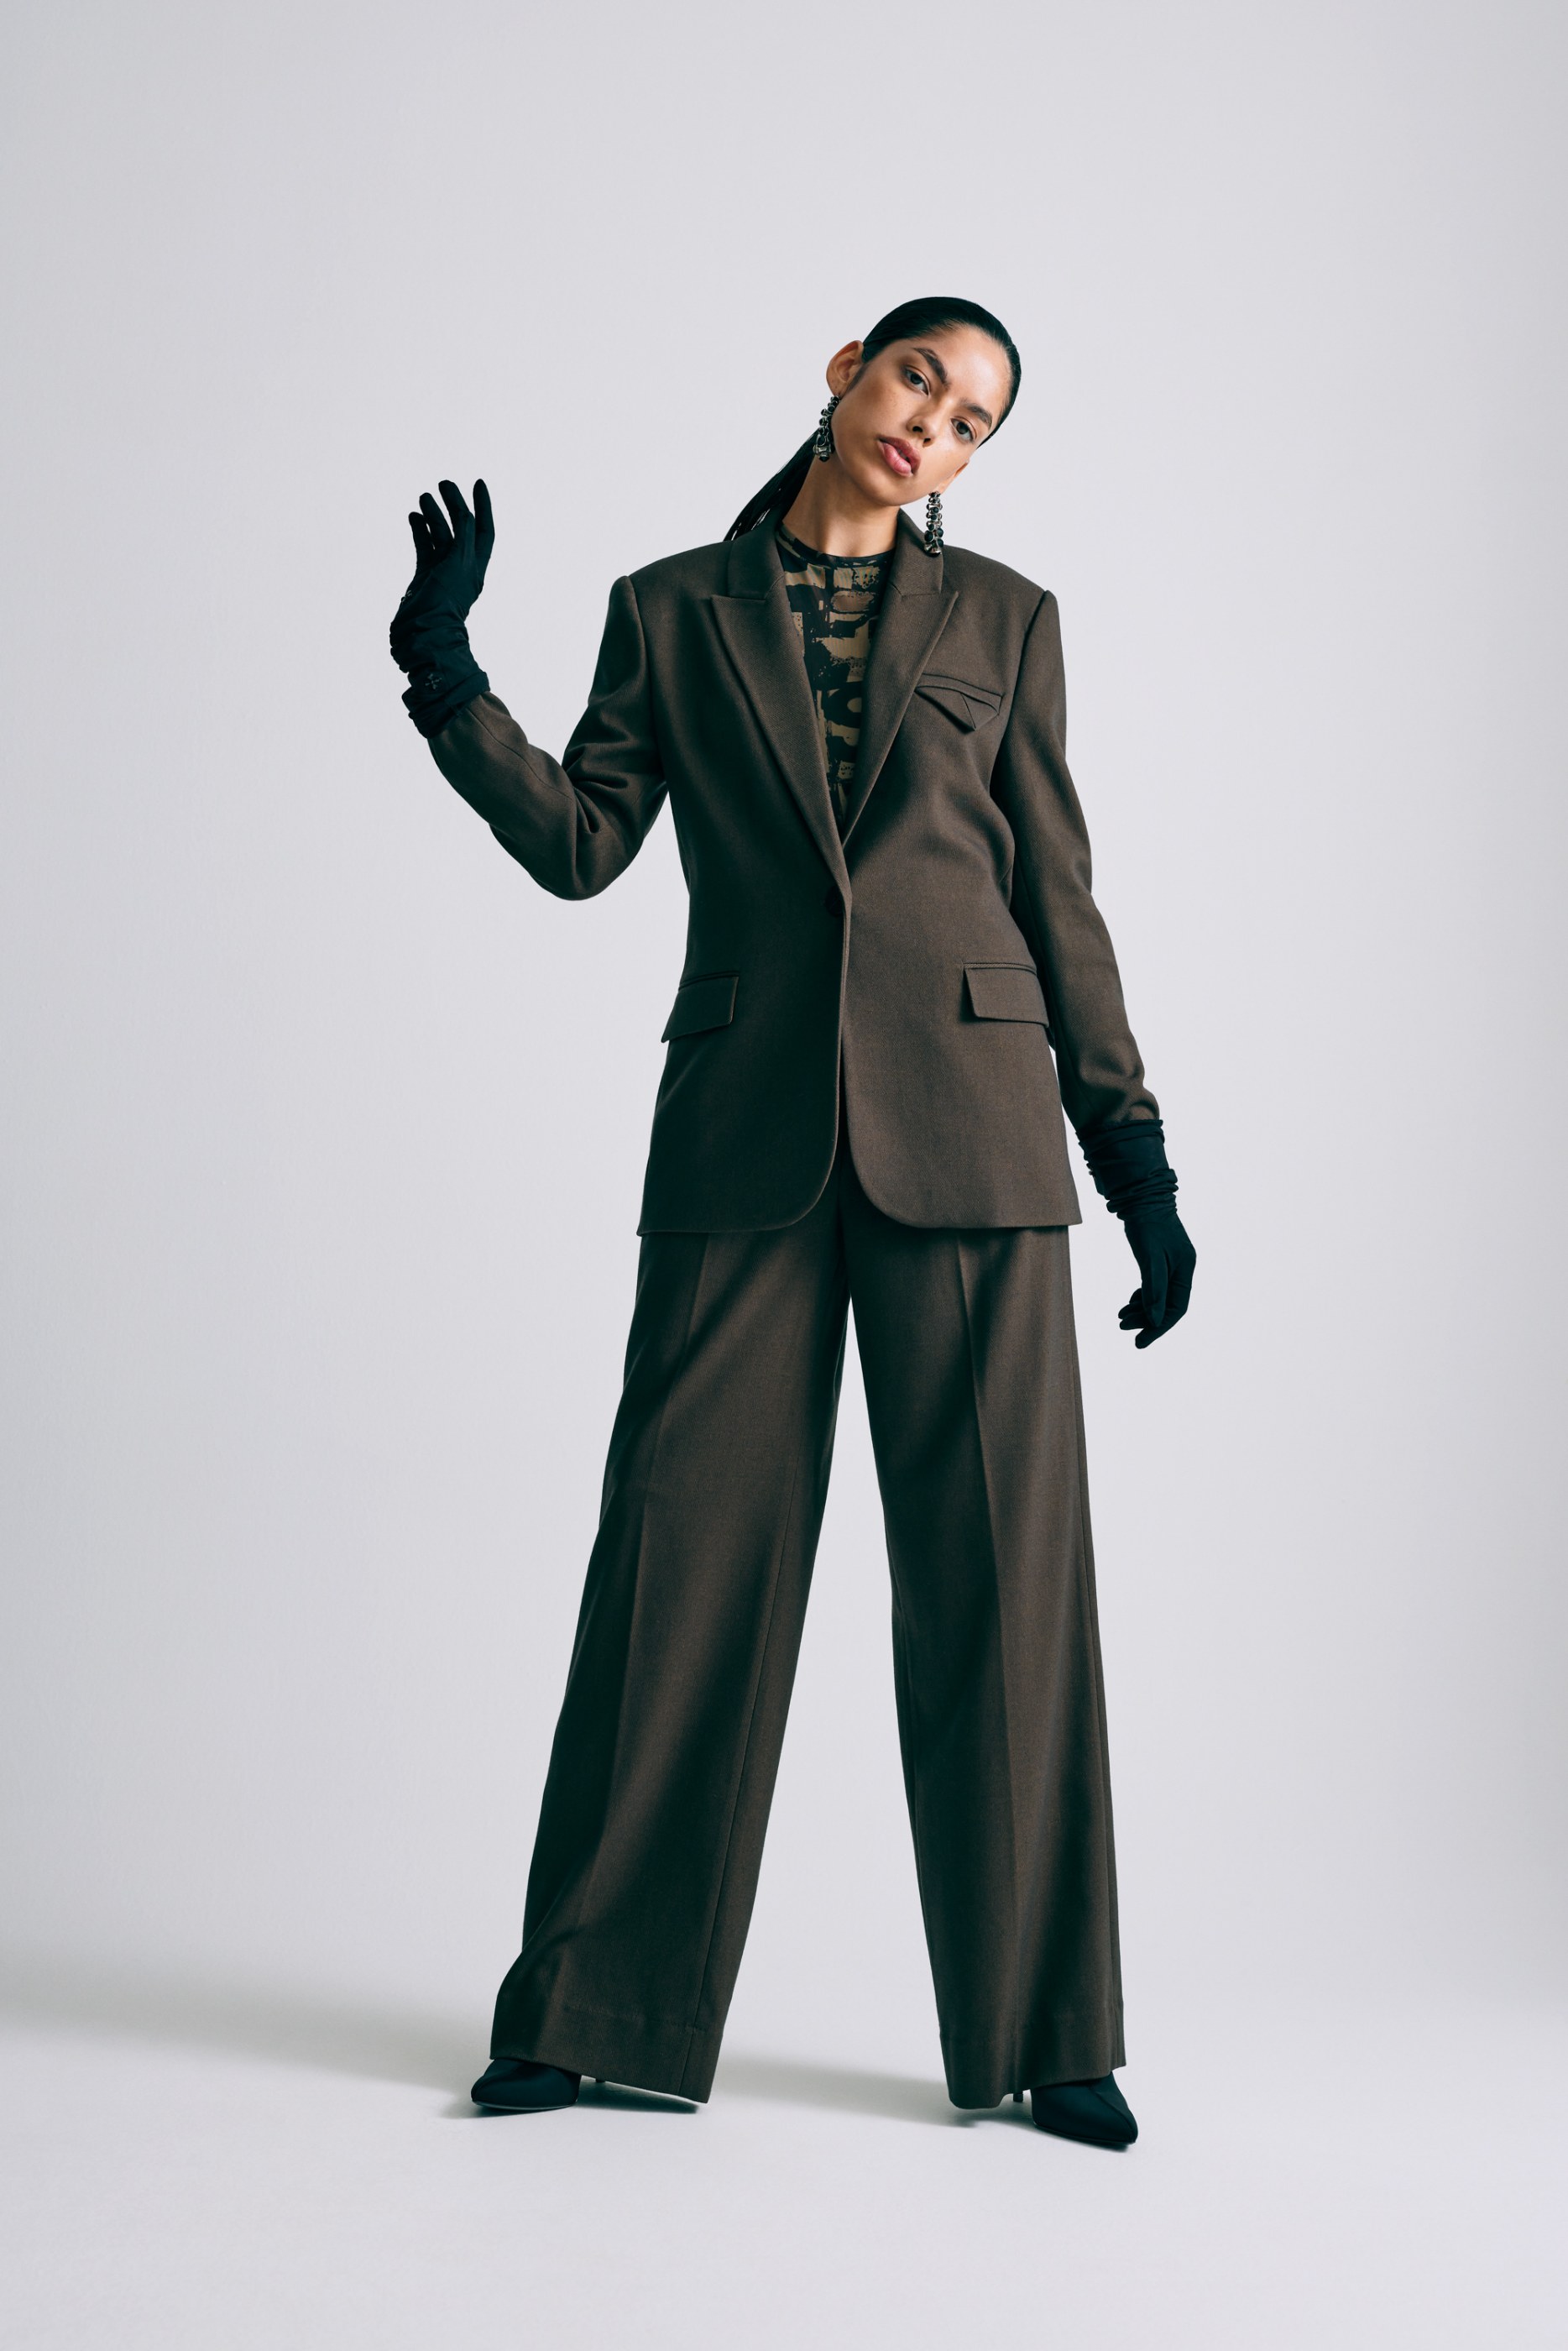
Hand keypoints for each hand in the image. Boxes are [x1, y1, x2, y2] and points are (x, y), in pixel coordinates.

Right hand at [391, 478, 493, 664]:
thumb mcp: (460, 565)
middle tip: (444, 484)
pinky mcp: (424, 576)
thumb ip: (465, 537)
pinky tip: (414, 516)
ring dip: (433, 515)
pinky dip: (420, 531)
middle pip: (461, 528)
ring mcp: (441, 571)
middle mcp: (461, 567)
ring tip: (424, 497)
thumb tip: (465, 512)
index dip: (483, 506)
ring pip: (440, 536)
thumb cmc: (445, 602)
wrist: (423, 633)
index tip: (478, 483)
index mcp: (476, 565)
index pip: (484, 529)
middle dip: (454, 504)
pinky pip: (424, 547)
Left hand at [1117, 1207, 1195, 1348]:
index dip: (1159, 1327)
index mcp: (1185, 1269)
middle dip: (1146, 1320)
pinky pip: (1153, 1287)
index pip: (1176, 1308)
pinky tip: (1128, 1304)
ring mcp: (1171, 1264)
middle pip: (1167, 1305)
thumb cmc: (1147, 1225)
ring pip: (1158, 1297)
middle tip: (1123, 1328)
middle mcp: (1181, 1269)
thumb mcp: (1149, 1259)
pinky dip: (1141, 1297)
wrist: (1142, 1197)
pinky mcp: (1160, 1260)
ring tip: (1120, 1318)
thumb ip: (1154, 1290)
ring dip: (1141, 1310)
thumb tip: (1156, 1321)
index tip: (1140, 1342)